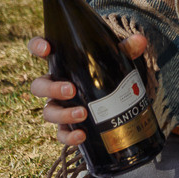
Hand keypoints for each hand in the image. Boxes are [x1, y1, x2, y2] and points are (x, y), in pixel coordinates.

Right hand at [29, 32, 147, 146]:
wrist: (112, 98)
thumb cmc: (105, 72)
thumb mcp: (116, 58)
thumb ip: (126, 48)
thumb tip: (141, 40)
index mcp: (62, 63)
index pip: (40, 50)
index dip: (37, 46)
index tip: (46, 48)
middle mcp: (55, 85)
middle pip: (40, 86)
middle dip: (52, 88)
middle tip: (71, 90)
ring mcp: (59, 107)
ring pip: (48, 112)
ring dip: (62, 114)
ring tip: (82, 113)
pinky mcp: (66, 127)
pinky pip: (61, 134)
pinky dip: (68, 137)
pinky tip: (81, 136)